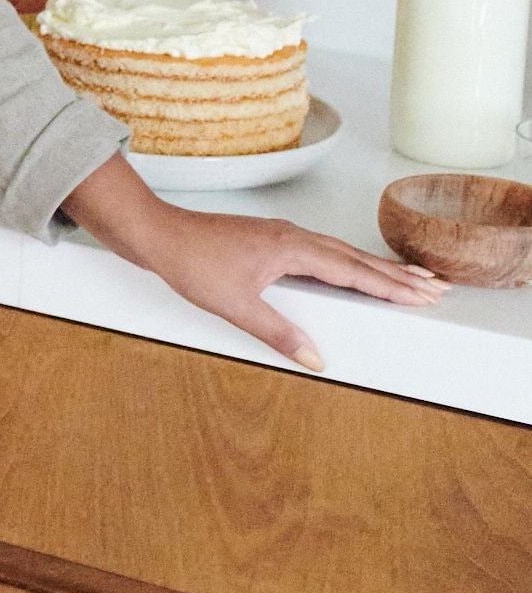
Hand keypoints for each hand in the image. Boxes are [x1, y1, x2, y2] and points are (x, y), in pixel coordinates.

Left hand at [62, 152, 442, 370]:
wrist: (158, 233)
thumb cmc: (192, 262)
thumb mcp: (236, 306)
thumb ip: (278, 333)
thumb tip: (314, 359)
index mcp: (293, 249)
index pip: (354, 272)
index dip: (392, 286)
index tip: (424, 295)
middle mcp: (294, 237)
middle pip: (357, 258)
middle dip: (397, 275)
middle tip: (435, 286)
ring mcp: (283, 235)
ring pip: (342, 252)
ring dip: (375, 266)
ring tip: (406, 278)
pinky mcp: (271, 239)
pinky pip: (323, 250)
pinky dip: (348, 261)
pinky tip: (350, 269)